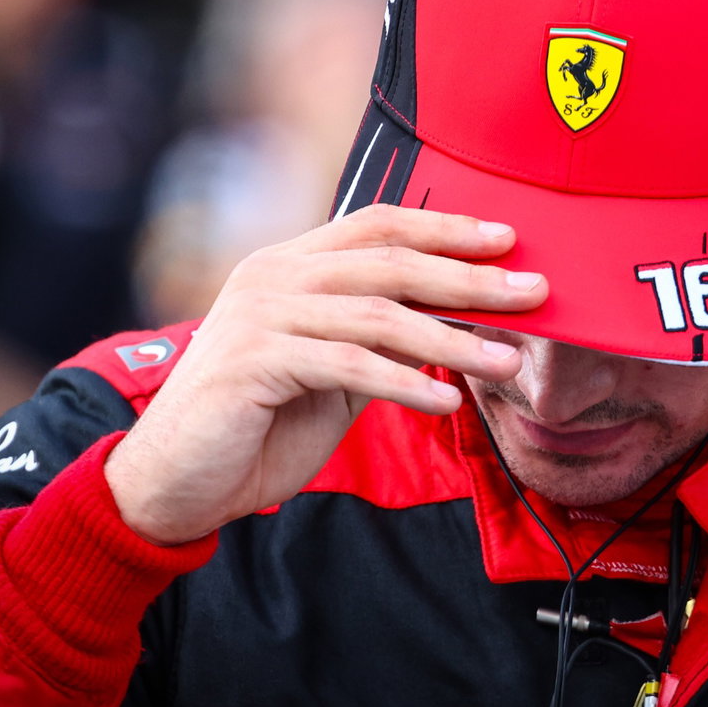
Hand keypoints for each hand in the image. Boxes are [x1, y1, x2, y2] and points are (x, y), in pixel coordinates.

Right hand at [104, 205, 545, 544]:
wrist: (174, 481)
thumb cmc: (258, 424)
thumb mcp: (333, 371)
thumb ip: (381, 338)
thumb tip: (460, 321)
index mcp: (290, 265)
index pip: (379, 225)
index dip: (446, 228)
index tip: (507, 238)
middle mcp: (271, 276)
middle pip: (390, 262)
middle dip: (469, 278)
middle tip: (533, 291)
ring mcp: (259, 316)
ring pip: (377, 313)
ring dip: (453, 338)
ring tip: (508, 361)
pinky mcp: (253, 363)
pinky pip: (348, 365)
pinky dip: (405, 383)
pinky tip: (448, 401)